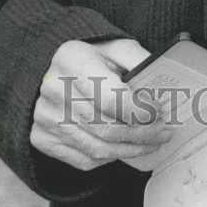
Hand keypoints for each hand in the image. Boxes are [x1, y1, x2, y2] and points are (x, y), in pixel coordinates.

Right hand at [30, 38, 172, 171]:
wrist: (53, 68)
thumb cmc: (92, 57)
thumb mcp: (116, 47)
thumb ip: (140, 62)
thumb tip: (164, 87)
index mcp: (73, 60)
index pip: (111, 98)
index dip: (140, 112)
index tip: (159, 113)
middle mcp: (54, 89)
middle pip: (106, 127)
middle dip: (141, 135)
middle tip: (163, 134)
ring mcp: (45, 117)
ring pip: (97, 148)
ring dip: (130, 150)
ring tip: (150, 144)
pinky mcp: (42, 137)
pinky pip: (83, 159)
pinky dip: (109, 157)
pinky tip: (124, 147)